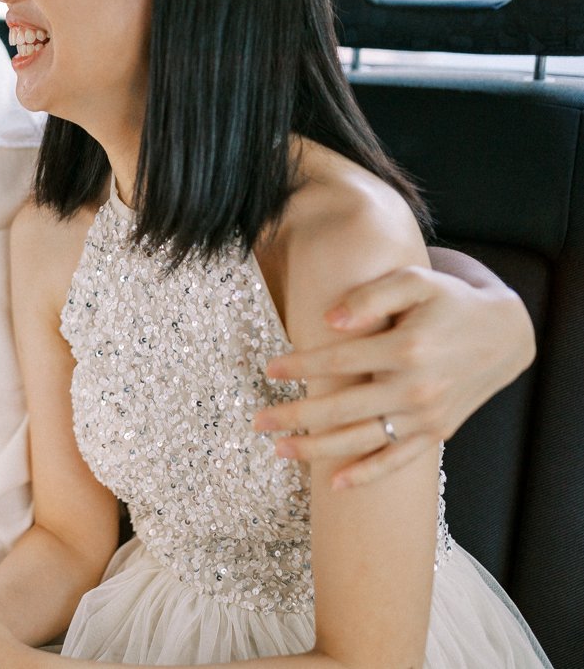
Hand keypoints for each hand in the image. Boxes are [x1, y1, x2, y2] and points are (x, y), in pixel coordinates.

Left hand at [254, 263, 532, 488]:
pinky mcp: (437, 432)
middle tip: (257, 421)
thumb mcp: (415, 281)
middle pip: (342, 408)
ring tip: (279, 450)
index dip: (300, 367)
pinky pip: (397, 460)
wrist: (505, 333)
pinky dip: (366, 474)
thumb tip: (330, 321)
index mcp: (407, 348)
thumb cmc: (450, 301)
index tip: (269, 370)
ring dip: (317, 449)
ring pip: (362, 439)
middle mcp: (416, 387)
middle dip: (294, 417)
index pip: (339, 360)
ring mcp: (427, 416)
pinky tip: (333, 483)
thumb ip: (372, 295)